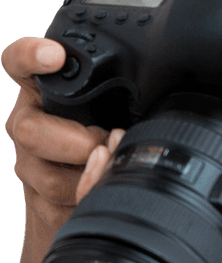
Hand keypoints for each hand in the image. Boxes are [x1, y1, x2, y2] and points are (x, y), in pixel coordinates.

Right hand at [2, 36, 119, 232]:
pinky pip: (58, 208)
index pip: (20, 62)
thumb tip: (161, 90)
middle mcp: (28, 121)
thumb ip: (123, 92)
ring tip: (114, 166)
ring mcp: (28, 161)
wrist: (86, 184)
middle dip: (75, 141)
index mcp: (44, 87)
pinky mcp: (36, 198)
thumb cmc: (108, 130)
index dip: (31, 55)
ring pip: (47, 177)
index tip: (54, 55)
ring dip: (88, 177)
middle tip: (108, 141)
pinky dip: (87, 201)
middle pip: (28, 130)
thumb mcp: (115, 103)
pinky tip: (104, 191)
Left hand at [78, 141, 221, 262]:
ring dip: (125, 193)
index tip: (105, 169)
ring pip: (137, 234)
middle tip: (109, 146)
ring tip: (120, 149)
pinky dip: (155, 200)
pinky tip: (154, 172)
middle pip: (119, 242)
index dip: (102, 214)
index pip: (122, 261)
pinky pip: (167, 229)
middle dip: (105, 193)